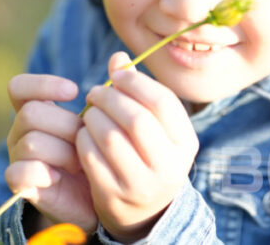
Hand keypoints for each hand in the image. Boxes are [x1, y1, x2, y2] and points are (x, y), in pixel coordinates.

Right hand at [4, 73, 96, 233]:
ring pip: (32, 142)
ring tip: (82, 162)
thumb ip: (111, 91)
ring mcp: (17, 156)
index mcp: (36, 109)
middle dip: (66, 125)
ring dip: (64, 152)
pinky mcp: (20, 184)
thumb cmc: (100, 153)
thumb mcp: (105, 120)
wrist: (99, 199)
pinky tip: (62, 177)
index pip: (19, 87)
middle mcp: (21, 130)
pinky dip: (44, 173)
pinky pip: (20, 171)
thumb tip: (121, 57)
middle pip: (31, 113)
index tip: (74, 91)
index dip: (42, 84)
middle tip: (86, 139)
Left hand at [77, 52, 199, 241]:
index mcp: (185, 143)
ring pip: (111, 137)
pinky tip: (84, 134)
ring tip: (90, 113)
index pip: (163, 102)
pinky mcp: (113, 196)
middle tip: (96, 92)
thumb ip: (137, 90)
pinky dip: (83, 138)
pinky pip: (92, 156)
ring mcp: (141, 185)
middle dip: (111, 98)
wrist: (143, 212)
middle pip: (136, 119)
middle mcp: (169, 167)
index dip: (136, 82)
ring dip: (94, 117)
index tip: (118, 75)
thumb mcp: (154, 126)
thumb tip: (118, 57)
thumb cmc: (148, 154)